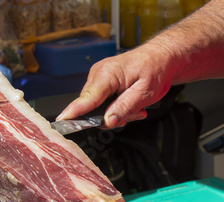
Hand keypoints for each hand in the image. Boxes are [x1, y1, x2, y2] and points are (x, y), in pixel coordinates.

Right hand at [57, 42, 175, 128]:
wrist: (162, 56)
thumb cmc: (156, 69)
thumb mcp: (144, 93)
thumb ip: (125, 108)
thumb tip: (108, 122)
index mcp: (107, 75)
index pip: (86, 99)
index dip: (73, 113)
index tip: (62, 122)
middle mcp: (99, 74)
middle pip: (92, 107)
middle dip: (111, 116)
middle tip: (134, 113)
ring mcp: (99, 77)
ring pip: (98, 107)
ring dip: (117, 112)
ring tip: (136, 106)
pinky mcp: (102, 81)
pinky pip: (103, 101)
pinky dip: (116, 106)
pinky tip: (131, 103)